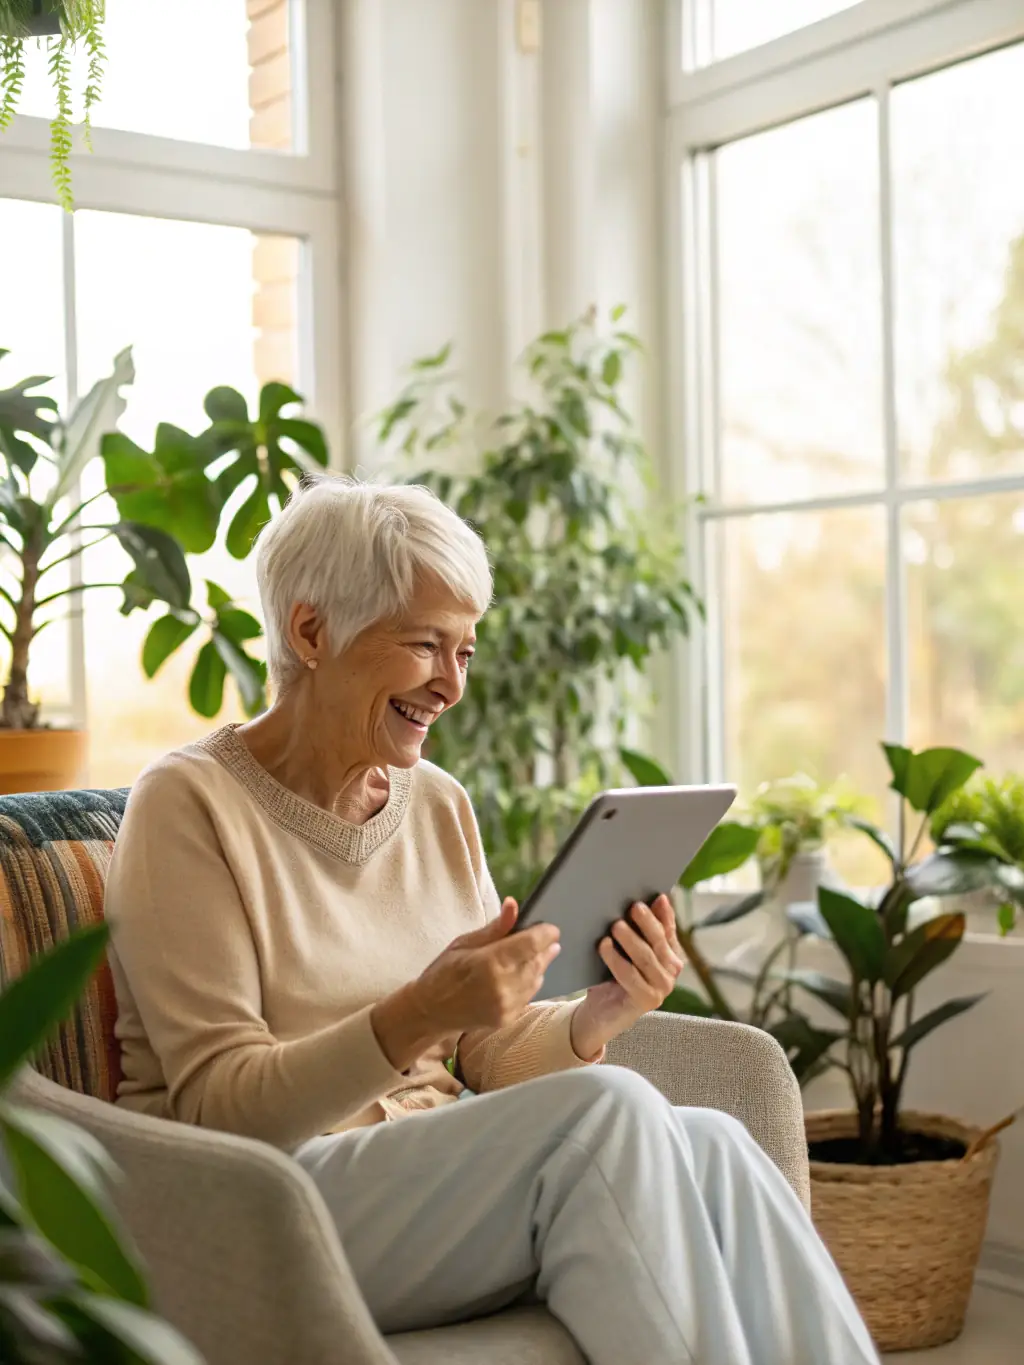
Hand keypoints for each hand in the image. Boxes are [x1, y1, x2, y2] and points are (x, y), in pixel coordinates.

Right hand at [371, 900, 560, 1071]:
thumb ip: (494, 928)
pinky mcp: (508, 1019)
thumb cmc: (443, 972)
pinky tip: (524, 973)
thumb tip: (513, 905)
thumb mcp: (464, 943)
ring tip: (538, 954)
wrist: (430, 1012)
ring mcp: (507, 1006)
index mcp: (491, 963)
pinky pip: (529, 995)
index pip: (532, 944)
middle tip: (548, 938)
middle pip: (538, 961)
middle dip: (545, 948)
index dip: (546, 933)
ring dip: (539, 965)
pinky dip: (531, 982)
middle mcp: (503, 986)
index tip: (549, 928)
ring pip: (537, 979)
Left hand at [570, 894, 683, 1060]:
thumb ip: (639, 928)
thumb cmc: (614, 974)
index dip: (664, 913)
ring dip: (630, 940)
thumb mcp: (627, 948)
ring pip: (646, 958)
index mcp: (671, 954)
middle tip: (634, 907)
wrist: (601, 1012)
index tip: (656, 897)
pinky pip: (630, 976)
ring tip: (616, 925)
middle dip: (647, 923)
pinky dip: (616, 959)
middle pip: (659, 942)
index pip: (668, 929)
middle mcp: (672, 971)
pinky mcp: (647, 1000)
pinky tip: (604, 945)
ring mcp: (662, 988)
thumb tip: (649, 900)